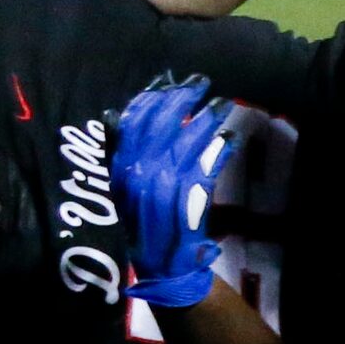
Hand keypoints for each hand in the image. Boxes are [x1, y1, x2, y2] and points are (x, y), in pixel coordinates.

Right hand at [108, 76, 239, 308]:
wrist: (160, 262)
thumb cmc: (140, 221)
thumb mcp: (120, 184)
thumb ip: (117, 151)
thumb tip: (113, 114)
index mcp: (120, 167)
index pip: (134, 122)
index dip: (151, 98)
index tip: (166, 82)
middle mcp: (140, 171)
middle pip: (162, 124)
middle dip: (182, 99)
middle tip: (200, 82)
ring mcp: (165, 183)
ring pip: (187, 140)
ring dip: (207, 118)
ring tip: (221, 103)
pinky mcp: (189, 197)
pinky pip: (208, 165)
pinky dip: (221, 149)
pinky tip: (230, 136)